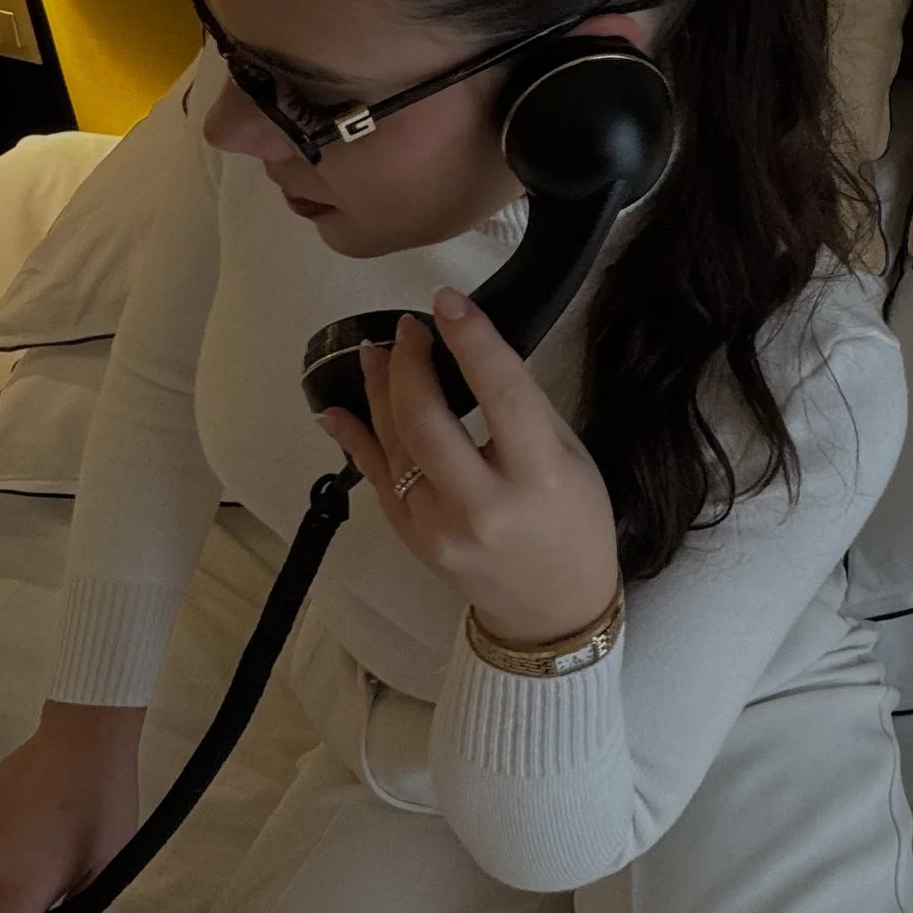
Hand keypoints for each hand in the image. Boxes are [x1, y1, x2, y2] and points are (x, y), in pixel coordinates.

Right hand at [0, 701, 143, 912]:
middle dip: (33, 884)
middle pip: (7, 897)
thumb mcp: (108, 867)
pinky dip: (9, 826)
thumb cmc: (105, 804)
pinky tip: (34, 803)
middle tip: (69, 848)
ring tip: (58, 817)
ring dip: (25, 851)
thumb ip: (75, 902)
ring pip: (1, 863)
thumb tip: (45, 911)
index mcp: (26, 892)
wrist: (85, 739)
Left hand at [317, 288, 620, 648]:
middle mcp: (484, 506)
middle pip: (428, 420)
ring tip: (378, 352)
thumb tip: (470, 352)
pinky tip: (337, 409)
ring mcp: (440, 529)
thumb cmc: (574, 525)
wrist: (553, 611)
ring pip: (394, 445)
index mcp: (539, 478)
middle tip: (408, 329)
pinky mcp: (413, 541)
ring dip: (380, 390)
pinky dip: (355, 439)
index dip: (470, 340)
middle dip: (410, 363)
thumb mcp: (571, 457)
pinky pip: (377, 479)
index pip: (500, 394)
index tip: (447, 301)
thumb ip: (523, 408)